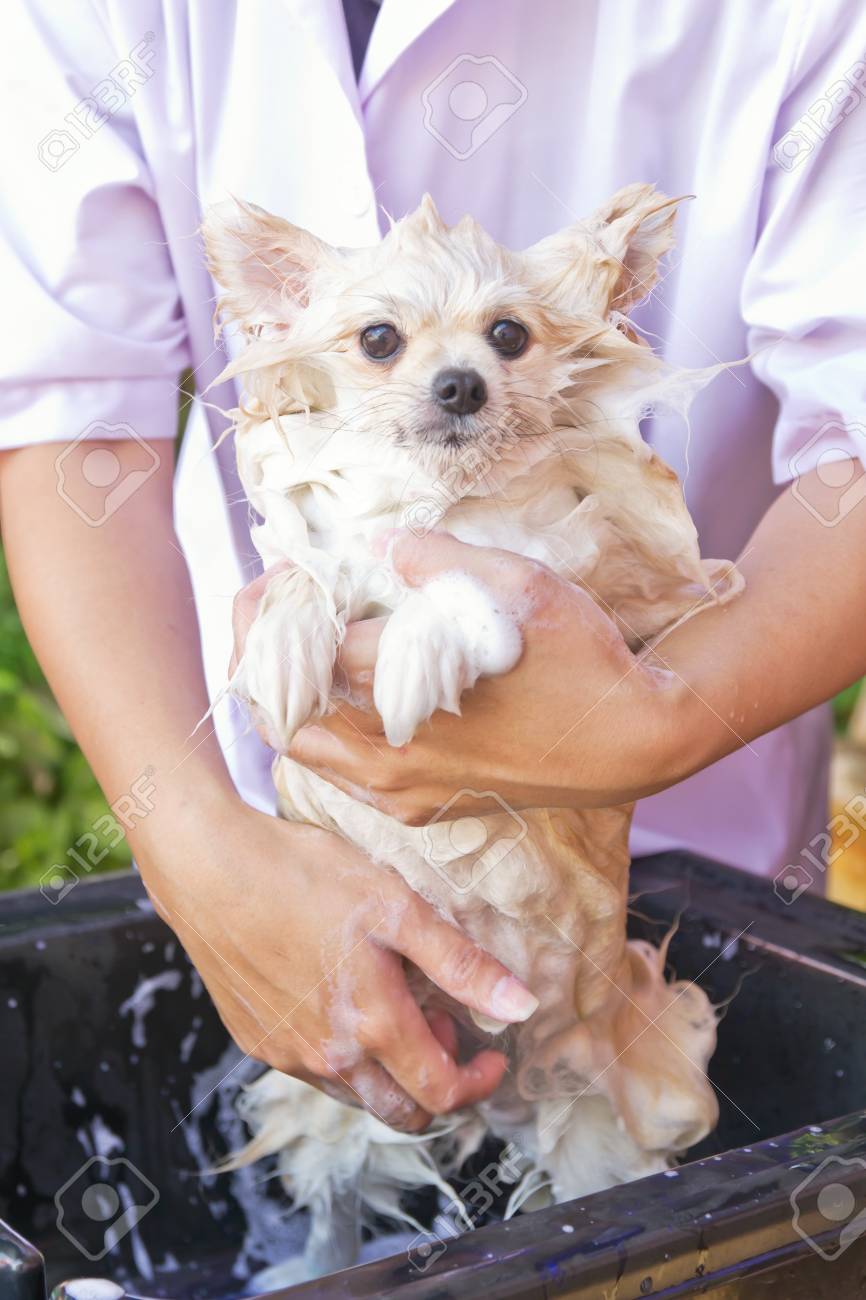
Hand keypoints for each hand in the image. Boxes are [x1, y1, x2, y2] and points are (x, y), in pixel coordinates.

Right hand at [132, 798, 537, 1130]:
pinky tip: (342, 996)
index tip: (493, 1054)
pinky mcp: (254, 1040)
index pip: (441, 1095)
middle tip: (445, 1027)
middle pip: (400, 1111)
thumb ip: (460, 964)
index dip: (478, 1083)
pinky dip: (344, 1053)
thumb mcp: (395, 907)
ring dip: (390, 1070)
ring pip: (356, 1093)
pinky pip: (313, 1069)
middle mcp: (328, 1056)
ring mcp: (286, 1053)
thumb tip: (521, 1008)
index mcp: (372, 1026)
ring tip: (396, 1004)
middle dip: (437, 1084)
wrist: (209, 866)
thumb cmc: (303, 876)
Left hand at [284, 531, 685, 823]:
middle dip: (262, 652)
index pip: (304, 649)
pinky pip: (343, 777)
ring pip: (303, 749)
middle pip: (282, 707)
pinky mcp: (422, 806)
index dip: (284, 605)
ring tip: (302, 651)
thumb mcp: (517, 584)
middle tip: (278, 609)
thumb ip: (438, 560)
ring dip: (286, 697)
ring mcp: (402, 787)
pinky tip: (346, 698)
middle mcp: (390, 749)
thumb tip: (382, 544)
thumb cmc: (580, 657)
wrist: (632, 740)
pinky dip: (324, 735)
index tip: (290, 575)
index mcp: (403, 690)